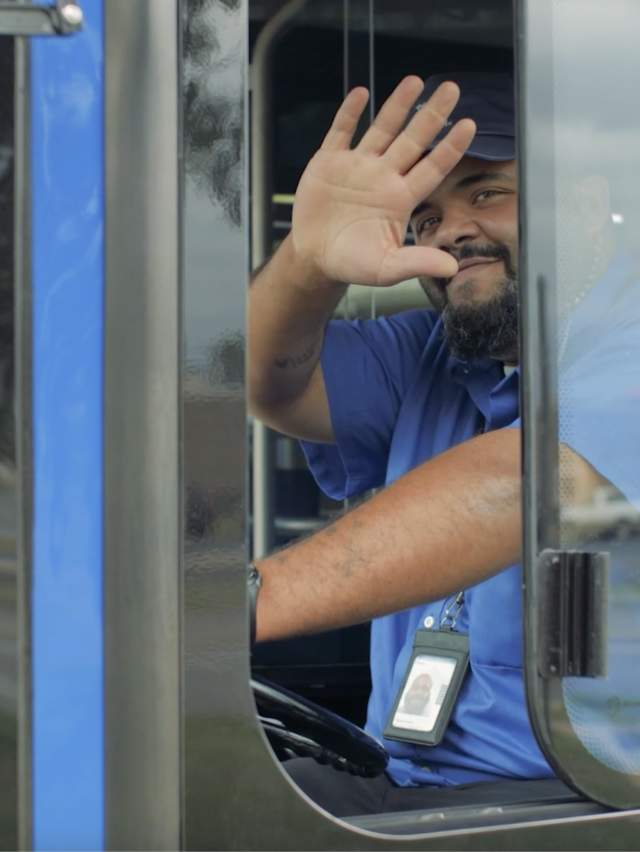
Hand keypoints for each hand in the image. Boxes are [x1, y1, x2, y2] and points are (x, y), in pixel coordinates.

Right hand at [291, 77, 475, 286]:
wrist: (315, 258)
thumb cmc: (353, 263)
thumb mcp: (387, 269)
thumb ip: (417, 264)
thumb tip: (452, 268)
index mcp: (400, 198)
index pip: (432, 167)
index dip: (450, 147)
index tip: (469, 124)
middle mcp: (383, 177)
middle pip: (413, 140)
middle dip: (432, 115)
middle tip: (452, 89)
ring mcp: (357, 166)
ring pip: (382, 130)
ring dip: (397, 106)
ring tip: (415, 82)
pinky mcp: (329, 162)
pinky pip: (341, 133)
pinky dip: (349, 114)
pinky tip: (361, 94)